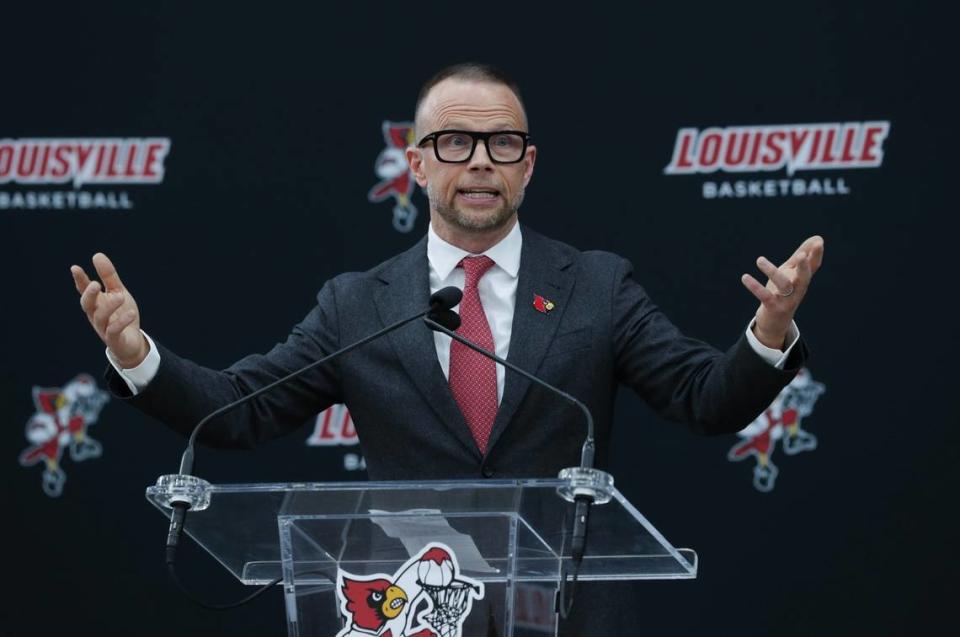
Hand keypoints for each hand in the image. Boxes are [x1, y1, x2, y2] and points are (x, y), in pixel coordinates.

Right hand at [70, 253, 148, 367]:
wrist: (131, 343)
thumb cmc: (122, 315)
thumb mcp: (118, 292)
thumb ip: (109, 276)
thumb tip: (97, 255)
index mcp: (96, 303)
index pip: (84, 290)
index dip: (79, 280)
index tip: (75, 268)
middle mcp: (96, 315)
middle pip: (87, 305)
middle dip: (89, 295)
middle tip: (95, 284)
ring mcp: (104, 328)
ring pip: (100, 317)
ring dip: (109, 306)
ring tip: (119, 297)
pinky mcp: (114, 339)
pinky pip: (114, 331)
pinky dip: (121, 322)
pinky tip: (130, 313)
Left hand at [741, 236, 824, 349]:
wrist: (776, 322)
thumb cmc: (784, 292)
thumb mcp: (792, 273)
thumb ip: (801, 256)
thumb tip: (817, 238)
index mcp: (802, 279)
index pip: (813, 266)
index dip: (816, 254)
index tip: (819, 241)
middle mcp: (798, 290)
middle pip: (804, 278)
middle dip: (804, 267)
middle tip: (801, 255)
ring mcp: (787, 300)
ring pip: (783, 285)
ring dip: (772, 272)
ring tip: (759, 260)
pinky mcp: (773, 307)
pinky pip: (765, 296)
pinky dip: (755, 287)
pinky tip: (745, 277)